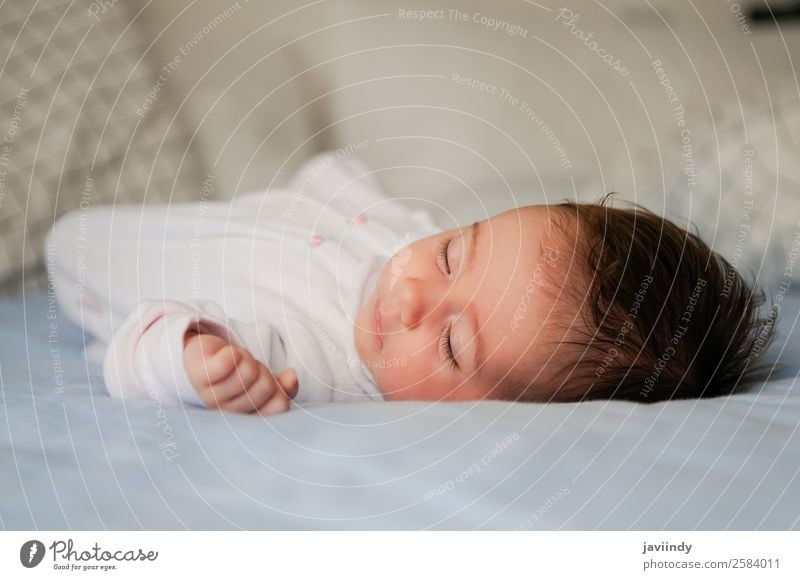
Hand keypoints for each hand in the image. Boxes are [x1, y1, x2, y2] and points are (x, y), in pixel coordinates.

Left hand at [182, 332, 298, 415]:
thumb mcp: (263, 382)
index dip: (280, 389)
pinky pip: (227, 362)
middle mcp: (227, 414)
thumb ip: (283, 388)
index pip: (279, 406)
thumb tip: (291, 377)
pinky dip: (233, 353)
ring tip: (234, 362)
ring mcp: (210, 396)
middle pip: (266, 387)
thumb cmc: (235, 374)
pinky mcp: (200, 374)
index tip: (267, 383)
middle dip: (262, 371)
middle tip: (246, 370)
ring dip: (246, 359)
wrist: (202, 356)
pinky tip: (227, 354)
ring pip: (248, 372)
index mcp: (245, 419)